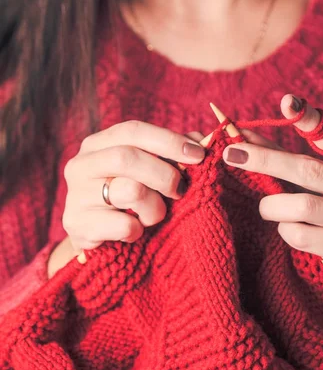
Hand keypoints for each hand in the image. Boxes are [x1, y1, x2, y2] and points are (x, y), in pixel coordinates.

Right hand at [61, 121, 204, 254]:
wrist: (97, 239)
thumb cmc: (128, 198)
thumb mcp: (147, 170)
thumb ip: (172, 152)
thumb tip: (200, 139)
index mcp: (97, 144)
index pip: (133, 131)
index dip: (168, 140)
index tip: (198, 154)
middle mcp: (80, 165)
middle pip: (127, 157)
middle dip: (164, 174)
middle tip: (180, 190)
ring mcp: (75, 196)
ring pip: (130, 191)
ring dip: (155, 207)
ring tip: (154, 215)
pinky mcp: (78, 226)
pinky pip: (125, 225)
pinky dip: (139, 231)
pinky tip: (135, 232)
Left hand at [222, 94, 322, 269]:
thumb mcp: (310, 170)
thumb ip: (279, 150)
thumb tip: (237, 132)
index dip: (310, 120)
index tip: (287, 102)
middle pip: (310, 170)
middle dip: (266, 160)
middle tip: (232, 153)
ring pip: (302, 207)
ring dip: (272, 205)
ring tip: (267, 206)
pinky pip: (299, 235)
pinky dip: (283, 229)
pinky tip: (289, 227)